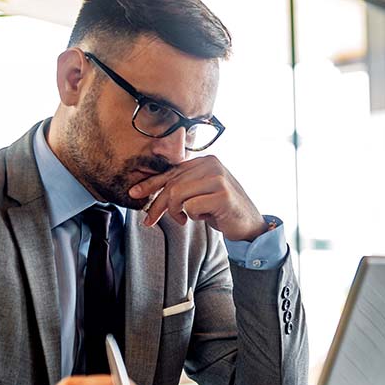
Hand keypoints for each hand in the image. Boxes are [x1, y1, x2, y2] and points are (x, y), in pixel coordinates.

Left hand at [128, 155, 266, 240]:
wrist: (250, 224)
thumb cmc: (222, 210)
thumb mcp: (200, 193)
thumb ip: (182, 187)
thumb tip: (150, 192)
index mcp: (205, 161)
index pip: (171, 172)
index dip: (151, 184)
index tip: (134, 193)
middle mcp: (212, 165)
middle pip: (172, 185)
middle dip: (158, 205)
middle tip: (149, 220)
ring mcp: (218, 178)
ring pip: (178, 195)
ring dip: (177, 212)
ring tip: (184, 219)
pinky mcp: (222, 195)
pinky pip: (191, 207)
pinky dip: (193, 217)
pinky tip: (206, 217)